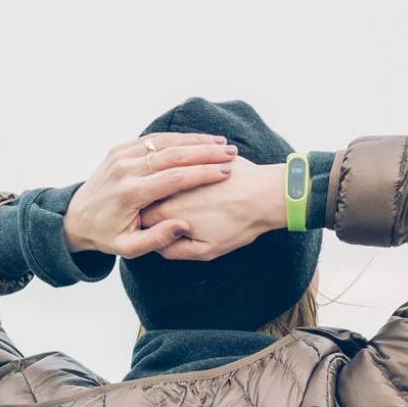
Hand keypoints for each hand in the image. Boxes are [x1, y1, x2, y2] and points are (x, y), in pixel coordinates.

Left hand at [63, 133, 237, 258]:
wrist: (76, 218)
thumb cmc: (106, 236)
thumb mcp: (129, 248)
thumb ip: (157, 239)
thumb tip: (182, 225)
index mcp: (130, 193)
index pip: (174, 177)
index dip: (202, 173)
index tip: (225, 172)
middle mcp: (125, 169)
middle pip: (173, 155)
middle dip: (205, 153)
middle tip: (230, 154)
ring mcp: (121, 156)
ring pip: (165, 142)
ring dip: (195, 142)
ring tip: (221, 145)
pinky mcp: (121, 149)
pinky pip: (154, 139)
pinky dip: (179, 139)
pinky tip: (199, 141)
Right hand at [139, 159, 286, 260]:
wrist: (267, 196)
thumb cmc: (239, 225)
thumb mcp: (206, 250)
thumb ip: (175, 249)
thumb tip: (158, 245)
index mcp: (167, 212)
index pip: (141, 218)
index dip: (145, 223)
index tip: (152, 225)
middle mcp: (170, 189)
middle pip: (148, 195)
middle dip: (152, 200)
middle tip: (164, 209)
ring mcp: (183, 169)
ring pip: (163, 174)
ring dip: (166, 180)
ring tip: (182, 194)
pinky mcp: (198, 156)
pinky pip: (182, 160)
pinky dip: (182, 167)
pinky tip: (192, 173)